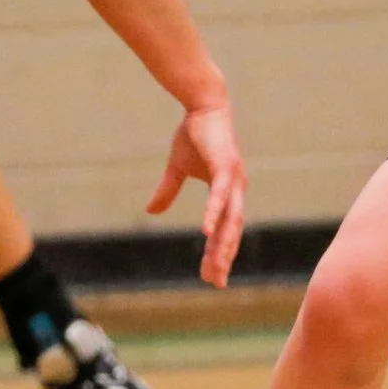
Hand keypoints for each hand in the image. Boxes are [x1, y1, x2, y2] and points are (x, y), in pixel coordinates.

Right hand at [146, 103, 246, 287]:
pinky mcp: (226, 167)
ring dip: (223, 245)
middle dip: (222, 258)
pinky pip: (220, 197)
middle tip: (214, 282)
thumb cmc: (194, 135)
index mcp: (227, 193)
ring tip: (215, 267)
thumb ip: (167, 191)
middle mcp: (236, 190)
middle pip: (231, 232)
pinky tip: (207, 233)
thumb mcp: (176, 168)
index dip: (216, 253)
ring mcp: (234, 180)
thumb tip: (151, 212)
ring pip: (230, 220)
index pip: (224, 230)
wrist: (202, 106)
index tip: (209, 276)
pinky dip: (214, 215)